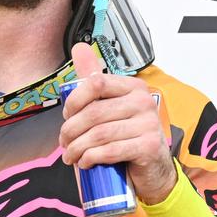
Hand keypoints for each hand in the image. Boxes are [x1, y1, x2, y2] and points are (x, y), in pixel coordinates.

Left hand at [59, 43, 176, 204]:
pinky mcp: (148, 146)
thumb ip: (94, 81)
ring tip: (72, 156)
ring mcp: (148, 124)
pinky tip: (85, 162)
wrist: (152, 168)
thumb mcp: (110, 108)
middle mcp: (143, 102)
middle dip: (71, 131)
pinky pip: (111, 150)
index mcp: (132, 87)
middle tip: (64, 143)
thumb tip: (79, 48)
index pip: (96, 83)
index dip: (74, 101)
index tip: (66, 116)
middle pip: (94, 113)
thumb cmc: (127, 138)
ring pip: (99, 134)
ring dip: (78, 148)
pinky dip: (91, 158)